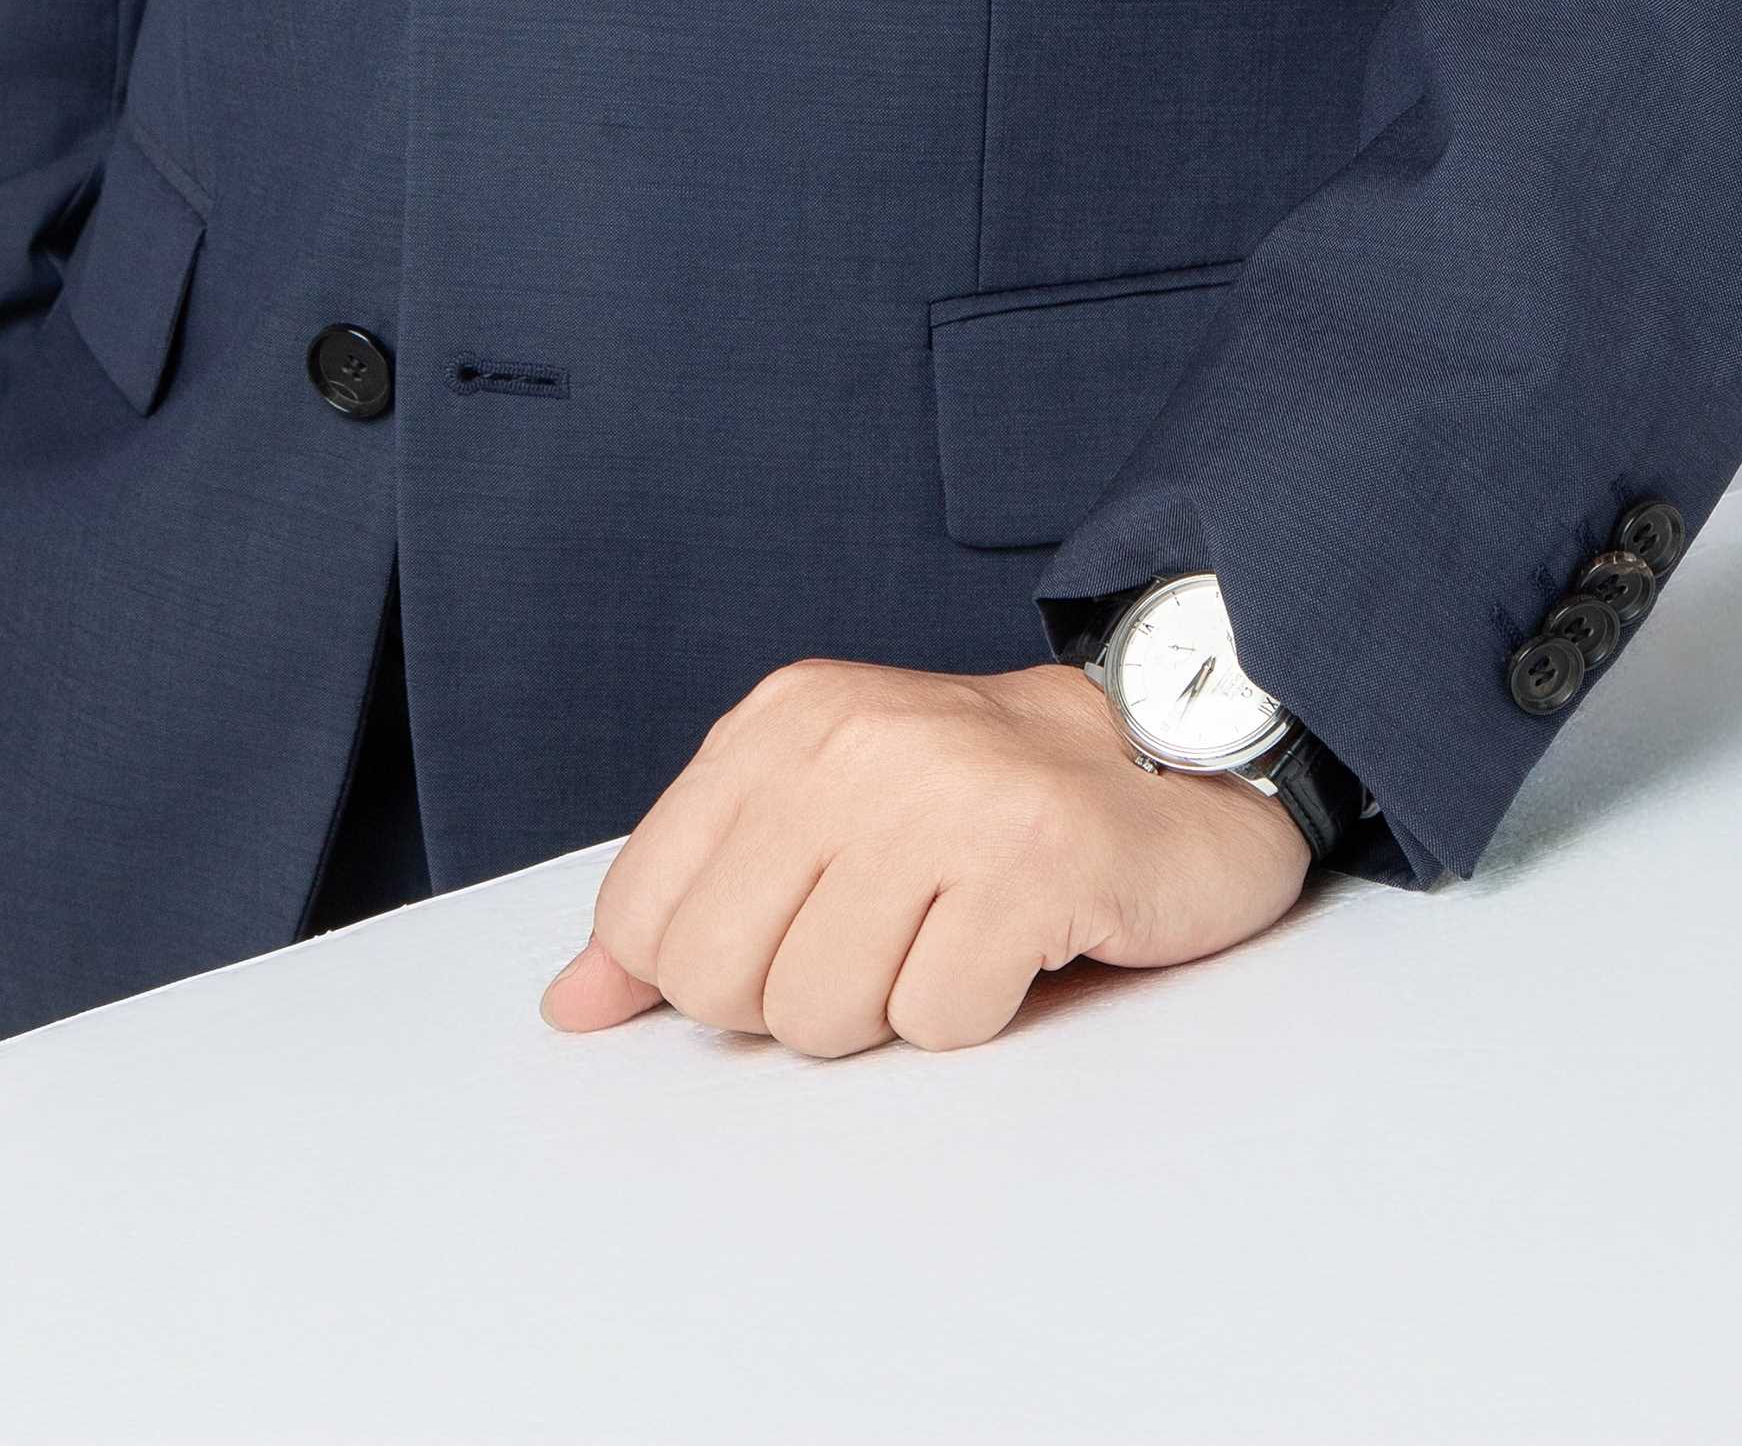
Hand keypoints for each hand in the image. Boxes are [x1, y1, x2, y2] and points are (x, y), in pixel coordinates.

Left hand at [538, 649, 1311, 1056]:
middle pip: (724, 982)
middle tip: (893, 930)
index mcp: (783, 720)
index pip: (646, 919)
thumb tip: (572, 1007)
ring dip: (897, 1005)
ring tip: (956, 925)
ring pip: (824, 1016)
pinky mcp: (1033, 859)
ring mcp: (945, 792)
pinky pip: (939, 1022)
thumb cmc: (979, 809)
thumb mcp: (816, 823)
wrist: (1169, 764)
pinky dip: (980, 1007)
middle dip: (803, 997)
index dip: (713, 970)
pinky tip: (1019, 935)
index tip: (800, 927)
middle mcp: (852, 738)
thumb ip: (689, 907)